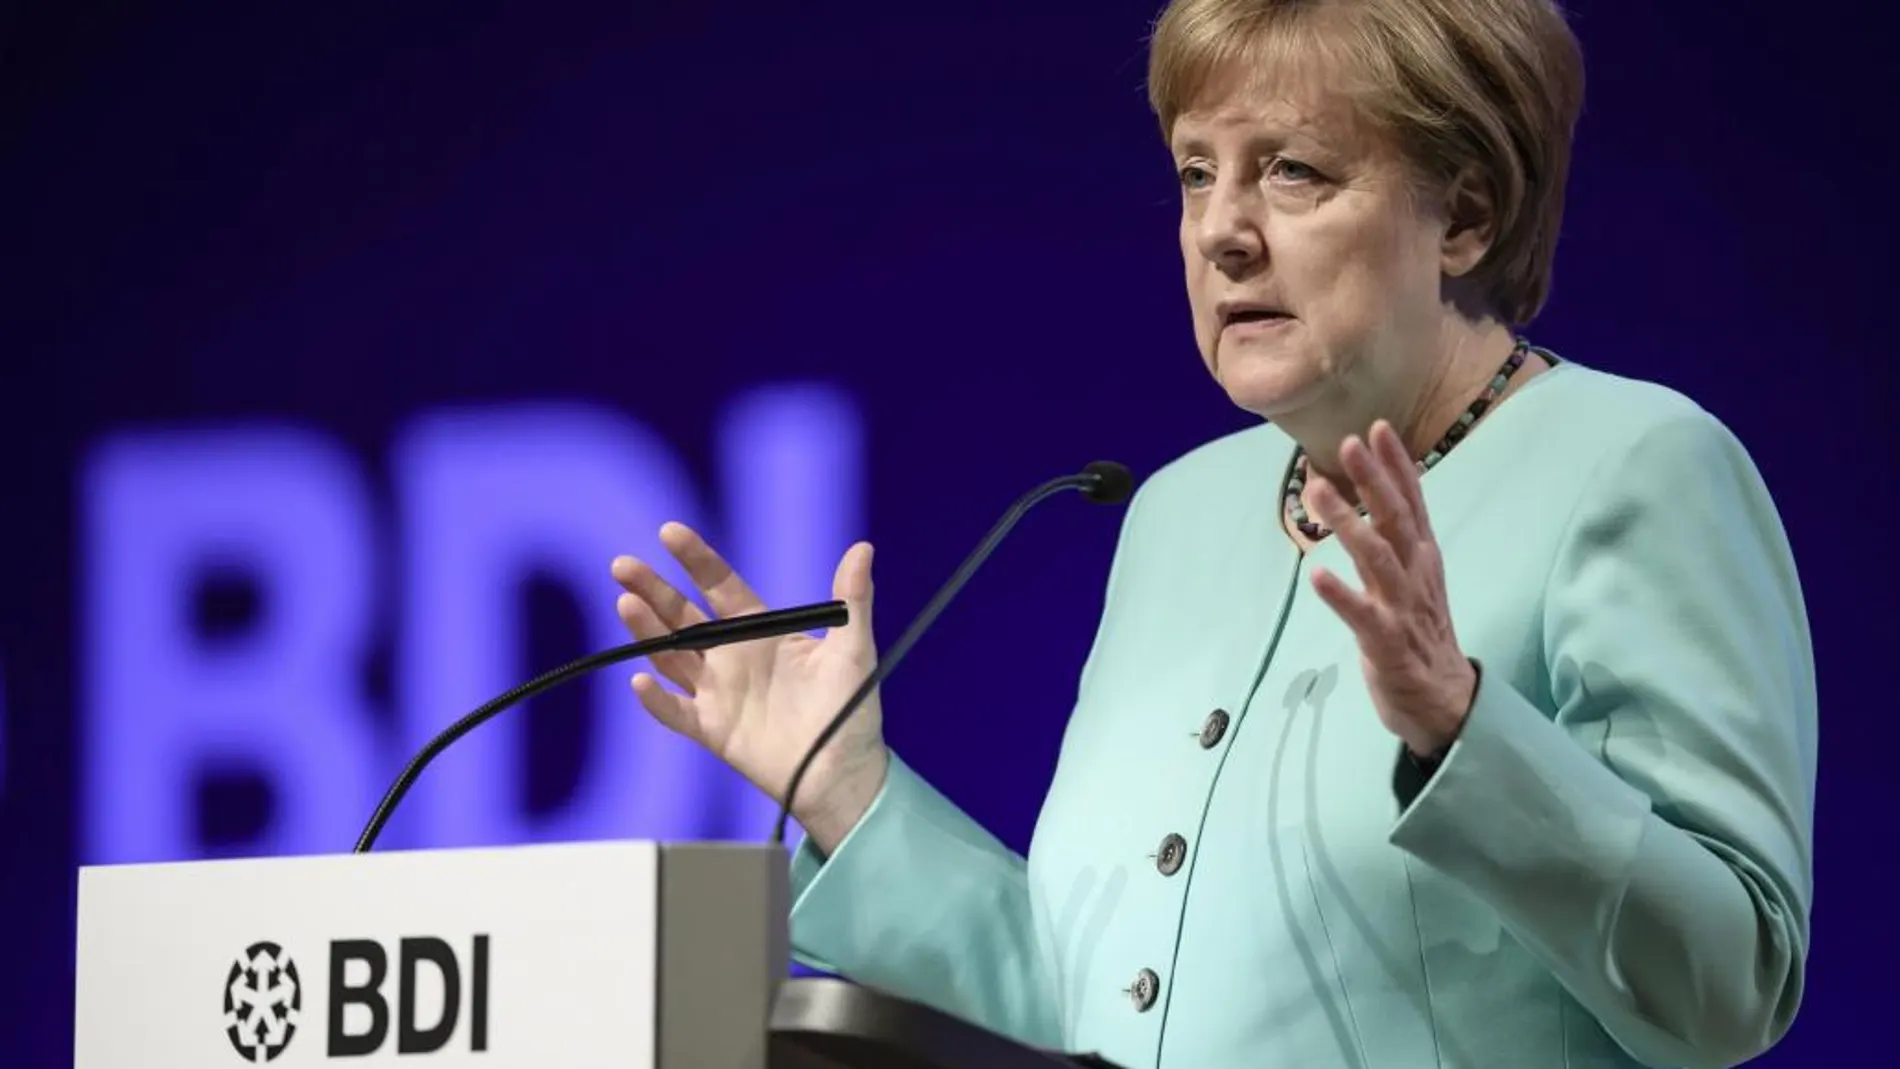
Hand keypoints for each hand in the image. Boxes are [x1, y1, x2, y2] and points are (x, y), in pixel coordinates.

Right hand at [611, 523, 887, 851]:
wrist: (844, 772)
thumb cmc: (852, 709)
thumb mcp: (855, 650)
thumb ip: (853, 601)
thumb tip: (863, 548)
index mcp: (761, 630)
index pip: (719, 586)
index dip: (695, 559)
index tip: (669, 532)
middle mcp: (732, 656)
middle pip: (682, 616)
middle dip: (652, 590)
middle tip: (622, 565)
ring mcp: (718, 694)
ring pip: (671, 657)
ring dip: (647, 632)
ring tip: (626, 603)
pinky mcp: (713, 730)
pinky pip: (676, 713)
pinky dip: (657, 701)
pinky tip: (640, 682)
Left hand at [1306, 421, 1477, 757]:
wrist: (1447, 702)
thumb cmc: (1422, 634)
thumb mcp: (1416, 578)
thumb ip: (1399, 540)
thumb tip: (1379, 495)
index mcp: (1423, 558)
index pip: (1412, 502)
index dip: (1396, 465)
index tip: (1377, 427)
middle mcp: (1416, 575)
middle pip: (1396, 519)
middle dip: (1374, 479)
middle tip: (1350, 442)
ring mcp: (1403, 608)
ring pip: (1376, 557)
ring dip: (1348, 522)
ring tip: (1317, 491)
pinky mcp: (1387, 643)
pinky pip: (1362, 615)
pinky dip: (1339, 595)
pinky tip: (1315, 575)